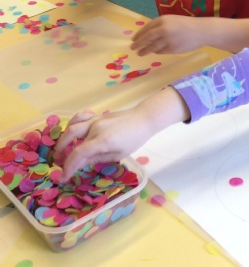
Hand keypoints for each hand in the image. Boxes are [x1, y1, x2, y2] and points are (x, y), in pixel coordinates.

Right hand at [54, 87, 189, 180]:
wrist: (143, 119)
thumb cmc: (134, 140)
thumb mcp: (118, 154)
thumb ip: (97, 158)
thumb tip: (78, 164)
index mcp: (102, 140)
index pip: (78, 153)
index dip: (68, 166)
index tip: (63, 178)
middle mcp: (95, 127)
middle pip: (70, 137)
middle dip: (60, 152)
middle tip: (59, 164)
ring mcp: (95, 119)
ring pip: (72, 126)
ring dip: (63, 138)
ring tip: (61, 150)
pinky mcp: (97, 115)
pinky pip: (80, 116)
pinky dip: (72, 124)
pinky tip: (71, 132)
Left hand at [131, 15, 203, 54]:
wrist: (201, 31)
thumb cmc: (187, 24)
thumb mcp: (172, 20)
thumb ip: (161, 25)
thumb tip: (148, 34)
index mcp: (162, 20)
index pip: (147, 28)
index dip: (139, 34)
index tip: (134, 39)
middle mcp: (163, 29)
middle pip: (146, 38)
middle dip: (138, 43)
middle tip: (132, 47)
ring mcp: (167, 40)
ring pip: (152, 47)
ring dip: (145, 50)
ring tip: (140, 53)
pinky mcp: (172, 49)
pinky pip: (161, 51)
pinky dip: (157, 52)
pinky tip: (155, 52)